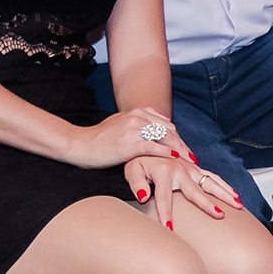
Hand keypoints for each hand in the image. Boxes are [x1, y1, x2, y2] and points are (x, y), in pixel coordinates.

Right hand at [72, 106, 199, 172]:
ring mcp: (134, 129)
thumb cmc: (99, 138)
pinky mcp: (129, 143)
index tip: (185, 150)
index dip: (178, 138)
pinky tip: (175, 158)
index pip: (166, 125)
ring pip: (164, 138)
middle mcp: (138, 117)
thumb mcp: (121, 124)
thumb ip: (138, 124)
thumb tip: (155, 128)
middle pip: (169, 130)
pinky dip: (166, 152)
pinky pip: (153, 147)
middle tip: (192, 158)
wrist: (80, 144)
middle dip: (182, 144)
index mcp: (138, 113)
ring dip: (179, 149)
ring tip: (189, 160)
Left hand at [124, 152, 240, 229]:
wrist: (147, 142)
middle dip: (208, 204)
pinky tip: (235, 194)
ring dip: (224, 194)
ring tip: (238, 205)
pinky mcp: (195, 168)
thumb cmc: (138, 160)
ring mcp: (190, 168)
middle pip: (196, 191)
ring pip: (210, 183)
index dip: (166, 214)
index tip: (169, 229)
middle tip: (220, 215)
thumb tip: (144, 197)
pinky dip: (224, 185)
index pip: (164, 198)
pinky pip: (212, 177)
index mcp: (163, 172)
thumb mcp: (131, 170)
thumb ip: (136, 184)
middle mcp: (180, 170)